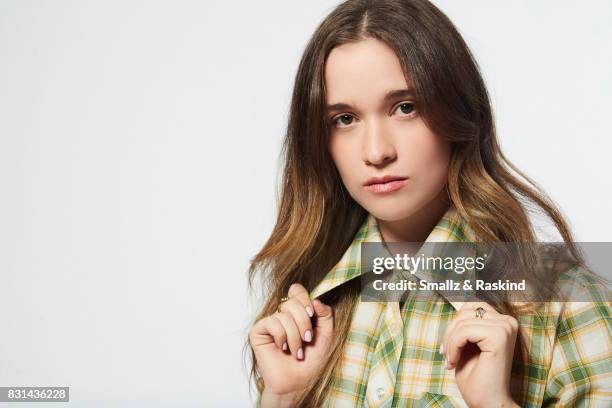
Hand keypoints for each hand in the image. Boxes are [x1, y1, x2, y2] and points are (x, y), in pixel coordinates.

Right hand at [249, 283, 334, 405]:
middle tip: (307, 339)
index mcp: (297, 312)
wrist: (299, 382)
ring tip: (297, 351)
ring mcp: (270, 322)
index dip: (304, 299)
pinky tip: (283, 348)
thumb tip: (316, 300)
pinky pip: (272, 323)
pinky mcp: (258, 332)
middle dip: (304, 322)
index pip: (296, 290)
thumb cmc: (312, 360)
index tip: (312, 314)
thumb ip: (325, 315)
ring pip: (284, 315)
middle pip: (292, 301)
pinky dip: (282, 337)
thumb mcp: (326, 335)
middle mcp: (282, 314)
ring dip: (295, 336)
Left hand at [441, 302, 519, 407]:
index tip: (448, 347)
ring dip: (450, 342)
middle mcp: (508, 321)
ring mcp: (506, 327)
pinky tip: (454, 362)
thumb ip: (465, 323)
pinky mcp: (500, 337)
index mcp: (502, 321)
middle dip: (449, 332)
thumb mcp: (466, 343)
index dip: (454, 325)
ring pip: (462, 321)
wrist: (488, 403)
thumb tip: (455, 305)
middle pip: (465, 311)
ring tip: (450, 359)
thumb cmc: (476, 377)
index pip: (470, 306)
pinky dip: (453, 346)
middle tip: (446, 354)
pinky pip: (464, 331)